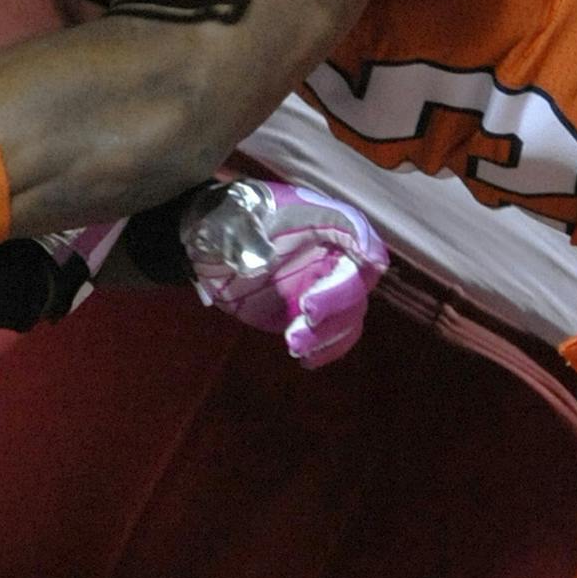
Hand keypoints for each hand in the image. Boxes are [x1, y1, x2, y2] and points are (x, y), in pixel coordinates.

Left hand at [180, 177, 387, 367]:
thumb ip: (249, 235)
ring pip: (350, 313)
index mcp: (317, 219)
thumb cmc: (224, 221)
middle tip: (306, 314)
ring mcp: (323, 285)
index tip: (369, 262)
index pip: (353, 226)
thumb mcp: (232, 218)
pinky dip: (326, 349)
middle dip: (337, 301)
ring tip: (293, 343)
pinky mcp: (309, 313)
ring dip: (329, 333)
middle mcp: (331, 253)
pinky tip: (305, 359)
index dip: (367, 243)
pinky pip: (332, 335)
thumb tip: (266, 261)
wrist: (207, 241)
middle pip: (358, 280)